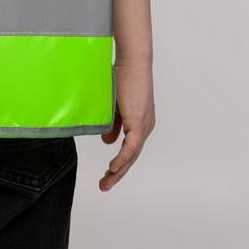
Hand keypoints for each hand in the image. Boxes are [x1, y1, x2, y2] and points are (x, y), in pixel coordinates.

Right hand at [98, 58, 155, 190]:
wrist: (133, 62)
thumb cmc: (123, 77)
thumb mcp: (115, 105)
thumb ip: (113, 124)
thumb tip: (108, 142)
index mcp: (139, 123)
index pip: (129, 149)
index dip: (119, 163)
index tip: (107, 174)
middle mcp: (145, 127)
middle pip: (131, 157)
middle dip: (117, 173)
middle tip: (104, 186)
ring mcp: (143, 126)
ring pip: (131, 156)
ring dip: (118, 171)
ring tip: (105, 183)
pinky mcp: (139, 123)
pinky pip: (130, 147)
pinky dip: (121, 159)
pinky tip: (113, 168)